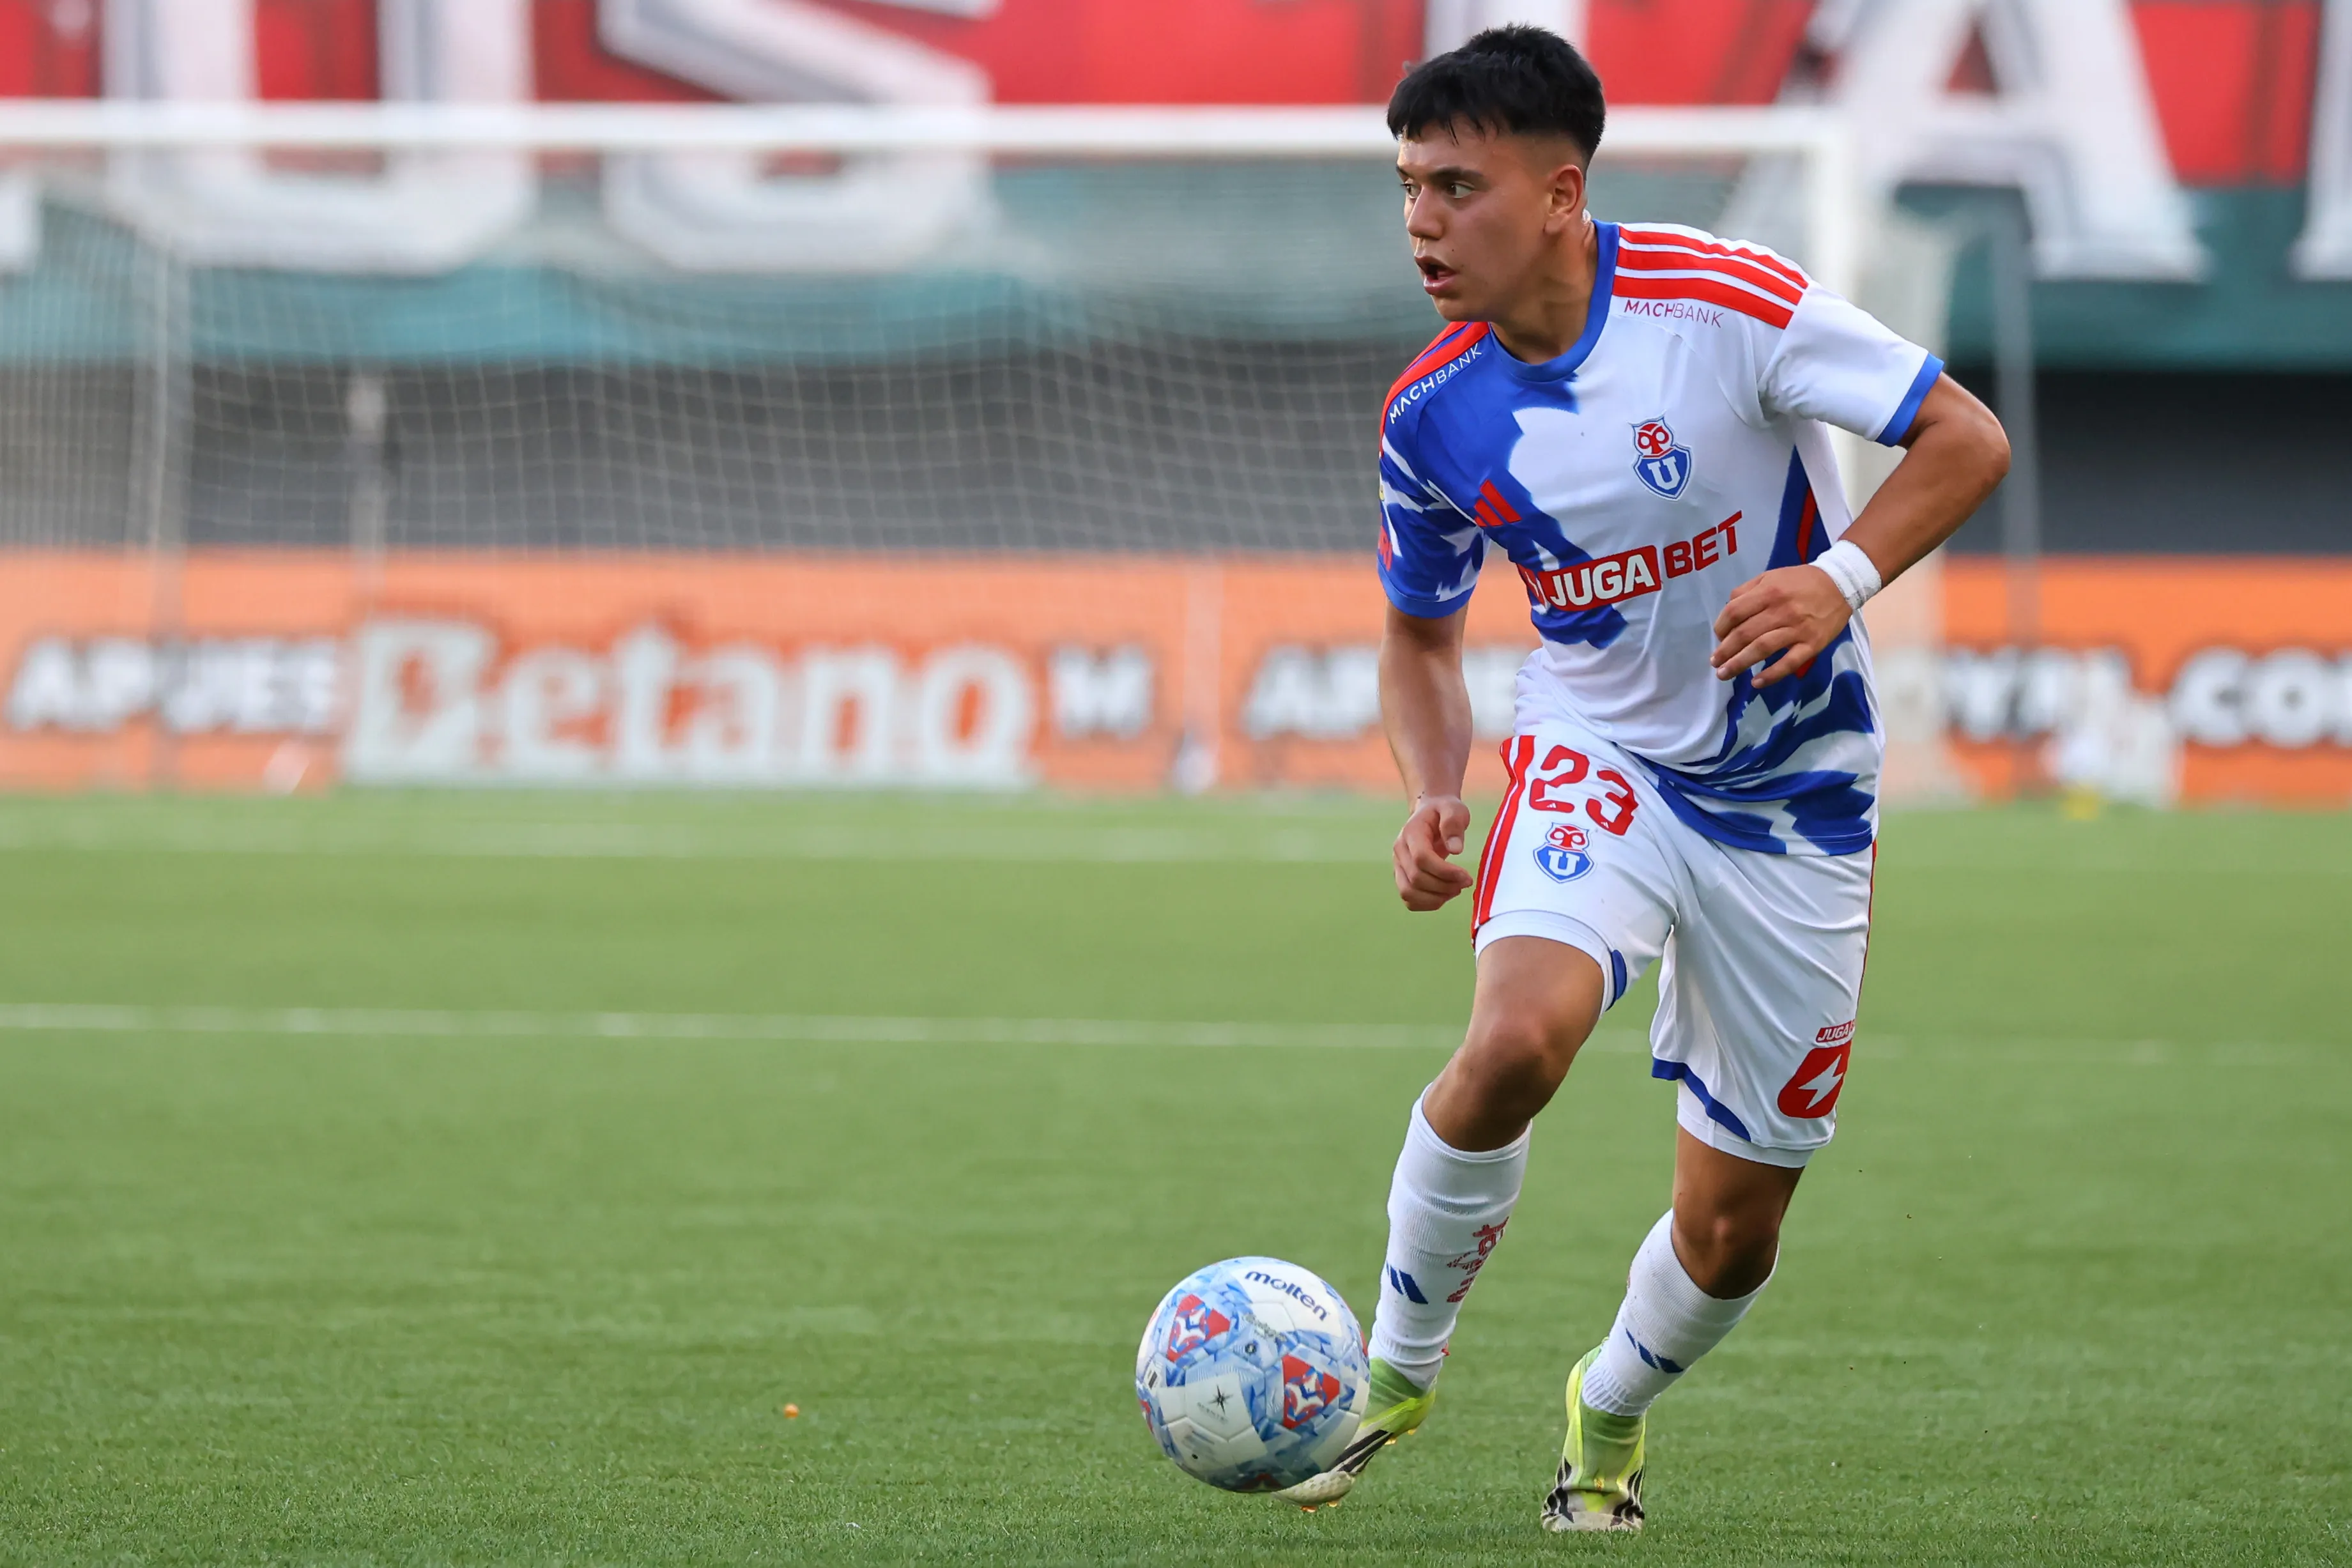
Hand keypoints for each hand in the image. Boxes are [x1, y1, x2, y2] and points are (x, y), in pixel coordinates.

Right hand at [1394, 794, 1474, 911]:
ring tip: (1456, 890)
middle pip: (1416, 878)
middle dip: (1444, 886)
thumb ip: (1454, 825)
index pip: (1421, 858)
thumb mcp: (1454, 809)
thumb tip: (1456, 850)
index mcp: (1411, 833)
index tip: (1467, 876)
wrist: (1431, 813)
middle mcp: (1399, 851)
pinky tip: (1445, 894)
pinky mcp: (1402, 877)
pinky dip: (1428, 903)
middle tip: (1466, 882)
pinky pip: (1409, 900)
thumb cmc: (1444, 811)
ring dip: (1436, 898)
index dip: (1444, 872)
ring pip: (1409, 893)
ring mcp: (1398, 866)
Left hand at [1710, 564, 1853, 686]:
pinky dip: (1772, 675)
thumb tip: (1727, 612)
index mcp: (1768, 591)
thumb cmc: (1802, 581)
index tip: (1718, 638)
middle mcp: (1781, 610)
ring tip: (1724, 674)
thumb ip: (1747, 590)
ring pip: (1762, 649)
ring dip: (1740, 664)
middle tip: (1715, 663)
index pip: (1735, 612)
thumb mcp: (1771, 576)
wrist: (1842, 583)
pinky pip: (1790, 662)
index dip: (1721, 627)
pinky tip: (1756, 683)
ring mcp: (1798, 629)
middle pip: (1745, 634)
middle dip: (1725, 651)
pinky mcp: (1813, 644)